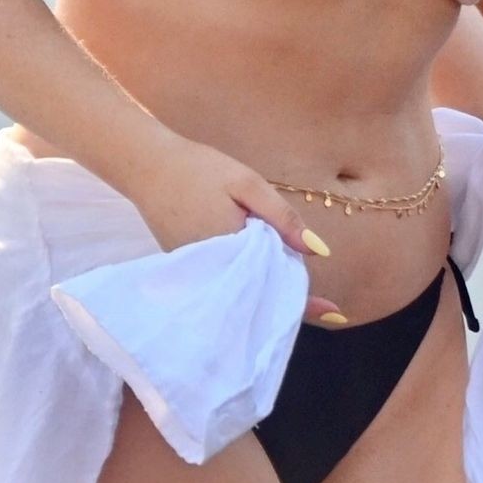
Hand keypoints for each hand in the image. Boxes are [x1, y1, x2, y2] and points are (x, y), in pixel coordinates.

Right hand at [132, 133, 342, 321]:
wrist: (147, 166)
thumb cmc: (199, 170)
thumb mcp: (248, 184)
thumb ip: (282, 217)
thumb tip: (318, 251)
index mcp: (232, 252)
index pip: (274, 288)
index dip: (305, 305)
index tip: (336, 315)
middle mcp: (213, 272)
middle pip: (258, 296)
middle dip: (287, 299)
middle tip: (324, 305)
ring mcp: (197, 274)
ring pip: (241, 292)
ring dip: (266, 293)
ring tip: (298, 296)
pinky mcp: (188, 270)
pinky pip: (224, 284)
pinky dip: (244, 283)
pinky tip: (262, 278)